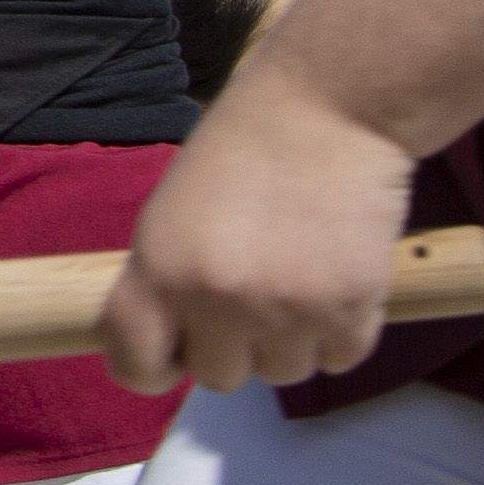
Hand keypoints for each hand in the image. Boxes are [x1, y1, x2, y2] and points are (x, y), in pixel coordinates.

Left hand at [99, 68, 421, 392]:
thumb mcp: (175, 211)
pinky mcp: (348, 308)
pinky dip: (346, 330)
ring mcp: (284, 308)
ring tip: (303, 274)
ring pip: (286, 373)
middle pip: (220, 378)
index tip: (174, 356)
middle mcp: (215, 298)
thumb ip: (170, 278)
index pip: (135, 362)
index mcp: (159, 268)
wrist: (330, 106)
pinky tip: (340, 277)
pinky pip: (342, 358)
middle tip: (258, 292)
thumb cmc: (248, 149)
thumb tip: (175, 343)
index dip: (153, 368)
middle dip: (237, 347)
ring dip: (296, 339)